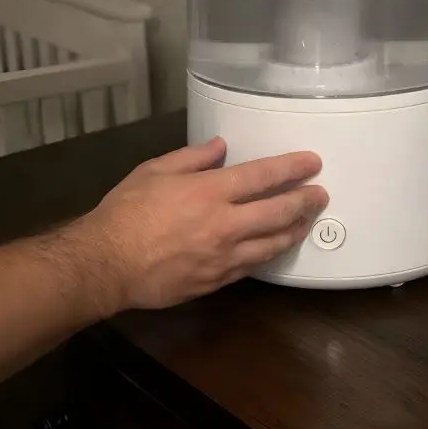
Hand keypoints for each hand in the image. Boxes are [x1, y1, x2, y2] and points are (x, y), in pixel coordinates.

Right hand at [74, 137, 327, 310]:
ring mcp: (224, 256)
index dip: (292, 167)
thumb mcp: (153, 171)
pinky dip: (270, 254)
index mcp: (209, 192)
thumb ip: (191, 157)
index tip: (312, 162)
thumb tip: (220, 147)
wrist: (106, 264)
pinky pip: (253, 266)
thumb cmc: (126, 213)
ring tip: (307, 221)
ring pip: (273, 243)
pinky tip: (276, 247)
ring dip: (295, 230)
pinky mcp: (217, 281)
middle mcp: (224, 224)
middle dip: (305, 201)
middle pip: (279, 212)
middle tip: (321, 194)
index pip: (263, 176)